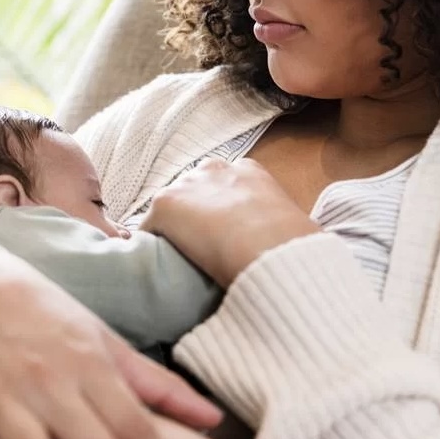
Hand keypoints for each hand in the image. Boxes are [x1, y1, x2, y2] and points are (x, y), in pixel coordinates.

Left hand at [140, 159, 318, 287]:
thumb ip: (277, 227)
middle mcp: (215, 170)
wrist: (272, 250)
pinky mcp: (165, 204)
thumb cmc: (293, 247)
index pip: (222, 185)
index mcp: (250, 171)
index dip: (219, 212)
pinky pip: (146, 229)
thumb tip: (283, 251)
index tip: (222, 235)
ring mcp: (187, 185)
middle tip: (199, 249)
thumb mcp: (293, 227)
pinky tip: (155, 268)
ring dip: (171, 231)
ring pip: (169, 210)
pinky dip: (148, 247)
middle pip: (191, 192)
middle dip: (192, 216)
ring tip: (177, 260)